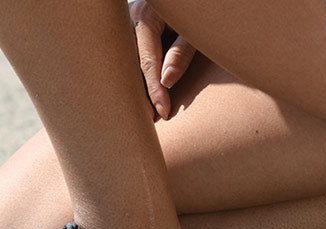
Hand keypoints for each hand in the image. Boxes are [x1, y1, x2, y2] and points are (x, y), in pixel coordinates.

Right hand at [131, 0, 196, 120]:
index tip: (162, 112)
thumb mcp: (194, 32)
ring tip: (142, 112)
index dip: (154, 89)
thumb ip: (182, 52)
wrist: (195, 4)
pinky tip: (139, 95)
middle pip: (131, 62)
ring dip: (135, 86)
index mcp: (146, 17)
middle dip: (138, 92)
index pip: (147, 61)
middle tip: (147, 120)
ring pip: (127, 61)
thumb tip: (166, 81)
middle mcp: (131, 18)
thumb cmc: (198, 14)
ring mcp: (128, 24)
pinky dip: (136, 75)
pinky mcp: (131, 30)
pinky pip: (130, 56)